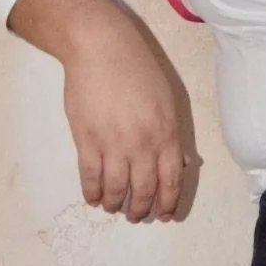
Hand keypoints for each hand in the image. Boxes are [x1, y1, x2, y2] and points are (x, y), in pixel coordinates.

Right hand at [62, 25, 185, 221]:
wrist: (101, 48)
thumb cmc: (137, 69)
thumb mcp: (167, 100)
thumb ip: (172, 133)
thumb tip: (179, 163)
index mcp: (166, 134)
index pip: (171, 179)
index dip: (168, 202)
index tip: (164, 215)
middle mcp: (142, 144)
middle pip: (144, 190)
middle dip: (141, 209)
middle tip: (137, 216)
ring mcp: (113, 144)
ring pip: (116, 188)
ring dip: (115, 204)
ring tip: (113, 208)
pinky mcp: (86, 140)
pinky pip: (90, 176)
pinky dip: (92, 192)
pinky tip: (93, 198)